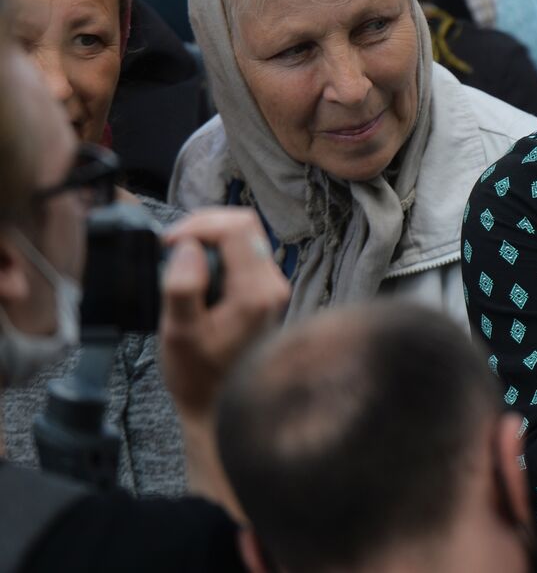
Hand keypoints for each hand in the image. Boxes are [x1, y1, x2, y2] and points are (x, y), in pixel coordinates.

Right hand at [159, 208, 288, 419]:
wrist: (220, 407)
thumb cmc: (198, 376)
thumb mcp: (179, 334)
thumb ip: (183, 288)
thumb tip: (188, 248)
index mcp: (257, 292)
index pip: (236, 228)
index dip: (198, 226)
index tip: (167, 244)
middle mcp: (273, 284)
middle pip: (243, 226)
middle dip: (203, 228)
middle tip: (170, 249)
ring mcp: (272, 287)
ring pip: (243, 237)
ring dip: (208, 240)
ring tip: (178, 263)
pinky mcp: (264, 291)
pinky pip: (242, 255)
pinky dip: (216, 254)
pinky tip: (194, 275)